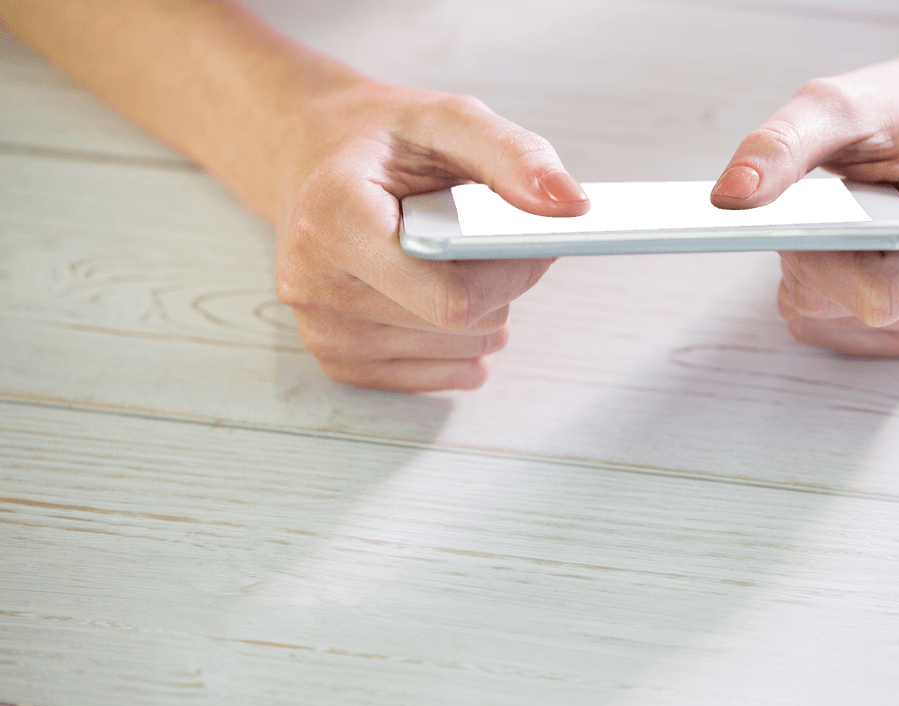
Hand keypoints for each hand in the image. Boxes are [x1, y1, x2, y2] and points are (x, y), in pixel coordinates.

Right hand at [275, 80, 588, 390]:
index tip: (535, 236)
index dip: (515, 271)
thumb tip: (571, 207)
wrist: (309, 158)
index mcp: (333, 219)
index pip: (452, 295)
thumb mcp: (449, 118)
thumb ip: (513, 157)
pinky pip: (445, 375)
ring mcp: (324, 334)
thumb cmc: (380, 139)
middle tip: (485, 233)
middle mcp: (314, 286)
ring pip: (463, 352)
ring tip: (449, 256)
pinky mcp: (341, 364)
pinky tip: (435, 289)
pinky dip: (461, 337)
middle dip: (501, 280)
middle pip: (463, 325)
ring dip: (483, 308)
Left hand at [710, 53, 898, 355]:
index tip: (797, 223)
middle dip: (808, 262)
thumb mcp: (836, 104)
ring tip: (840, 227)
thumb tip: (729, 198)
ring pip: (834, 325)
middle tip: (817, 211)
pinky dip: (820, 296)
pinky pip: (836, 335)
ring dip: (811, 278)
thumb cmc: (897, 112)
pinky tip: (841, 256)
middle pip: (848, 310)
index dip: (819, 264)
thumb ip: (782, 145)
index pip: (879, 290)